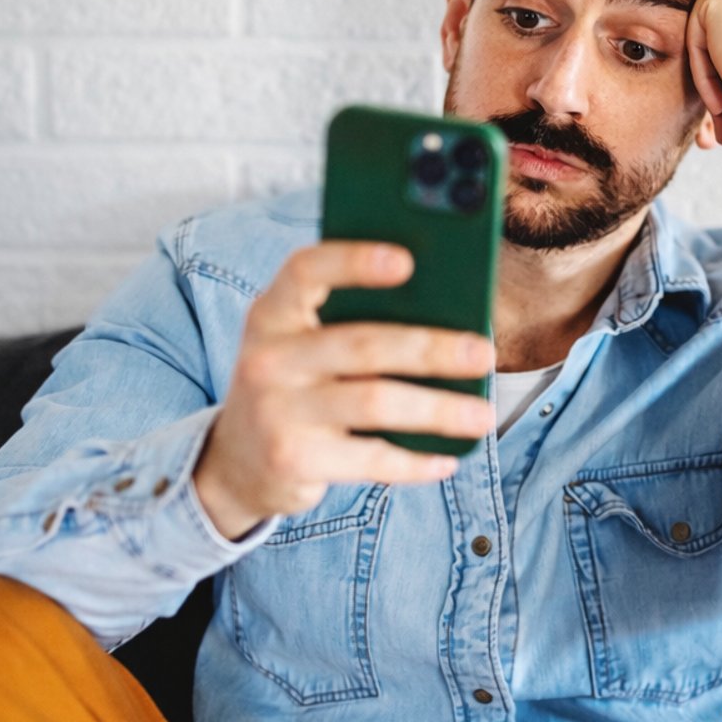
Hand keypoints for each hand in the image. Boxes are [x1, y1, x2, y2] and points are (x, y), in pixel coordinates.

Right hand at [192, 241, 496, 540]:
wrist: (237, 462)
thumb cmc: (297, 385)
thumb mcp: (304, 345)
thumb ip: (352, 322)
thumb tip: (450, 316)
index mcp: (272, 313)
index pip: (306, 271)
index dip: (355, 261)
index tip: (407, 260)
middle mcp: (267, 358)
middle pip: (363, 344)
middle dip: (432, 348)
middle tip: (484, 355)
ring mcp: (276, 411)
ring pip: (376, 402)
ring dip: (438, 410)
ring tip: (482, 416)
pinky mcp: (291, 459)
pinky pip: (371, 457)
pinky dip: (415, 462)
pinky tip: (447, 459)